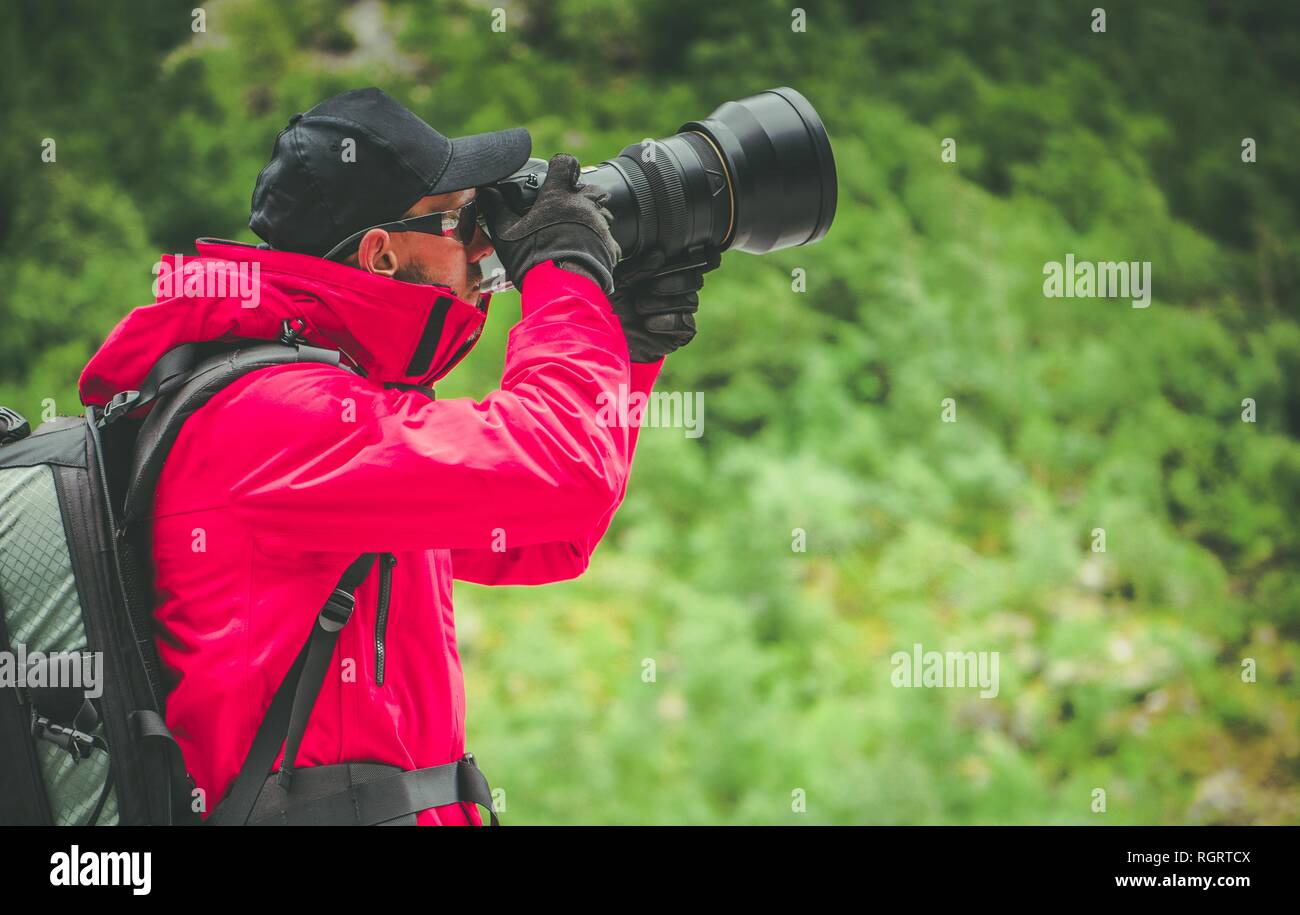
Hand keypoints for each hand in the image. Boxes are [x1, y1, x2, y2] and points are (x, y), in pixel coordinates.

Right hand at [477, 153, 619, 291]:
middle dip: (579, 194)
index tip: (556, 174)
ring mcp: (599, 225)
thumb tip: (487, 193)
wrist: (563, 288)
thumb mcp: (506, 233)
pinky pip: (608, 238)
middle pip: (589, 187)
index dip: (561, 166)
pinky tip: (586, 251)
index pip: (565, 164)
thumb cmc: (534, 259)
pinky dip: (598, 242)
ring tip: (575, 232)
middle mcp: (583, 205)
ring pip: (600, 212)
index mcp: (558, 196)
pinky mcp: (610, 245)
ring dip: (590, 218)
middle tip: (565, 208)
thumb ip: (496, 209)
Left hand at [609, 248, 719, 361]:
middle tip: (650, 289)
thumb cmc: (612, 304)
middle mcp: (677, 291)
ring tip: (640, 307)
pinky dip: (667, 321)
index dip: (679, 263)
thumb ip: (639, 268)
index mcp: (665, 273)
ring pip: (691, 301)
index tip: (660, 264)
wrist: (609, 337)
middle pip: (695, 279)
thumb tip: (659, 255)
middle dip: (675, 283)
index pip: (687, 263)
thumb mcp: (620, 281)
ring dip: (664, 303)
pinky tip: (648, 323)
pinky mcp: (682, 334)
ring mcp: (681, 312)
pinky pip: (686, 323)